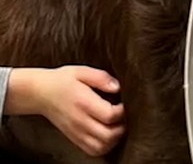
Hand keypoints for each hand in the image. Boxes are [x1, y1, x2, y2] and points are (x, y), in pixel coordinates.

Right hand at [6, 66, 125, 155]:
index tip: (124, 104)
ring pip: (102, 146)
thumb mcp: (82, 71)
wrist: (39, 93)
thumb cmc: (62, 81)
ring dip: (115, 139)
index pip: (110, 115)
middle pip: (108, 135)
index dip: (123, 111)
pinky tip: (108, 135)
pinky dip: (105, 146)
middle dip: (122, 127)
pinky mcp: (74, 138)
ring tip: (117, 126)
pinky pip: (93, 150)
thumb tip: (117, 87)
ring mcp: (76, 132)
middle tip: (124, 117)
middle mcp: (80, 120)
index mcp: (83, 102)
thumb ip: (101, 78)